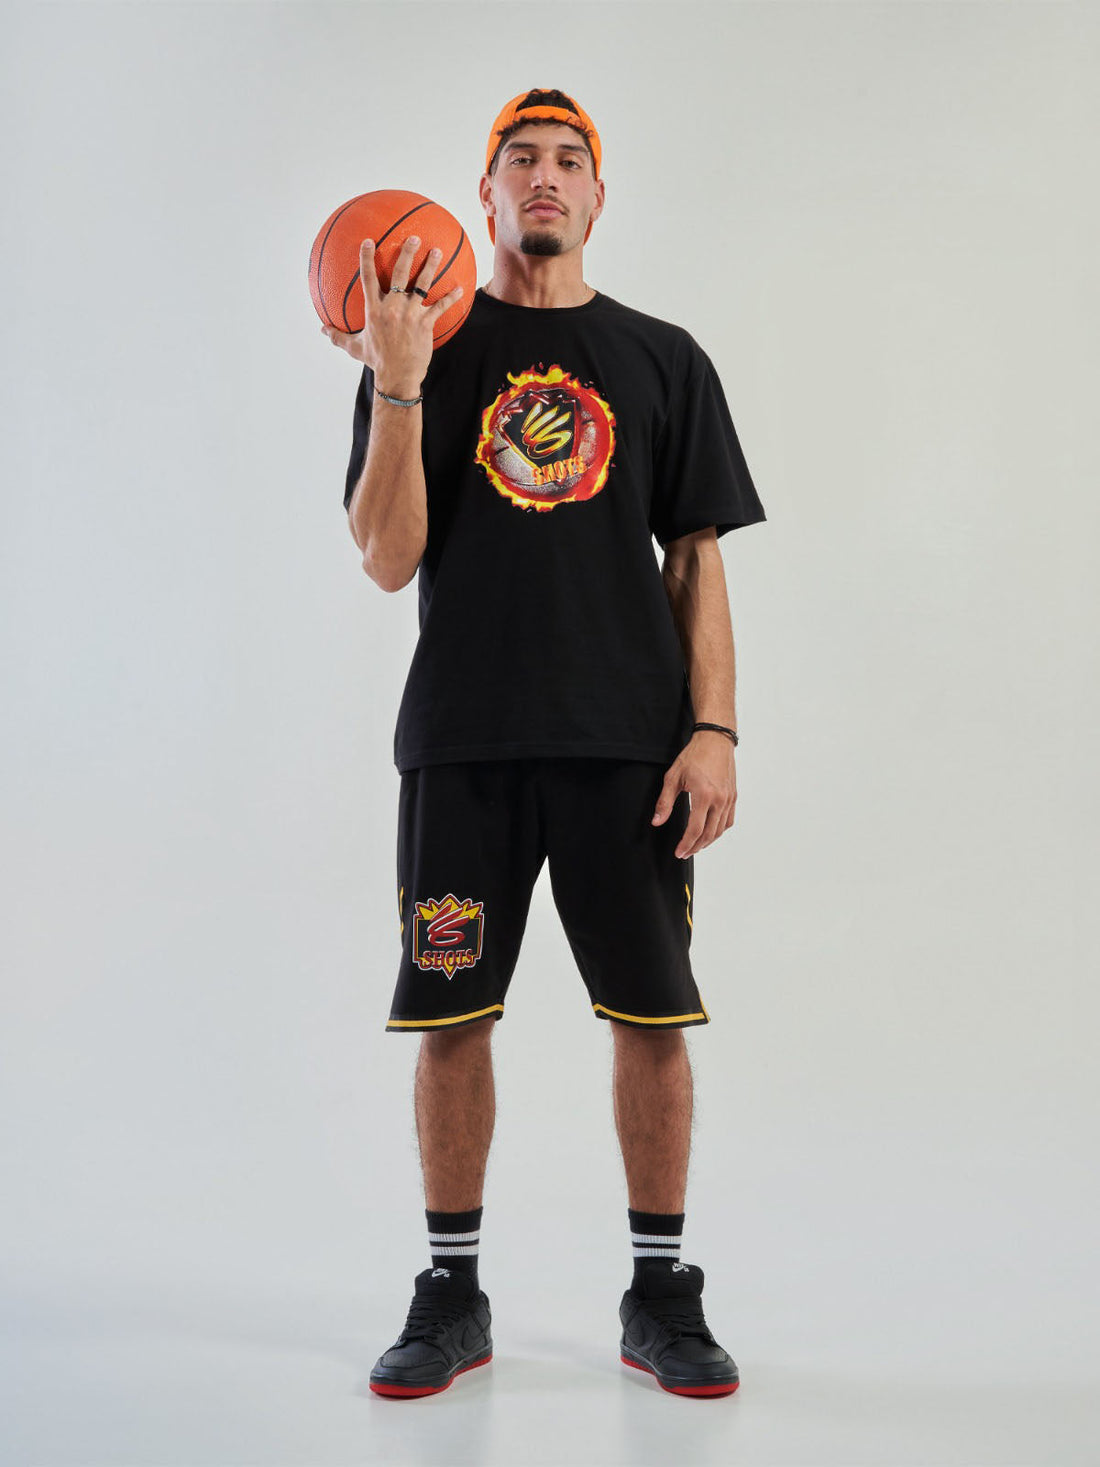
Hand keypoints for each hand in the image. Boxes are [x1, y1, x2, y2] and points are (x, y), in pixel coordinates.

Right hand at [320, 235, 463, 391]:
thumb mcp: (354, 347)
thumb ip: (338, 336)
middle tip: (413, 238)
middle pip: (400, 273)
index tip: (369, 242)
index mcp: (374, 310)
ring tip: (436, 251)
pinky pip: (441, 306)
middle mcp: (392, 307)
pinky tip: (460, 288)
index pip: (368, 278)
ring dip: (430, 265)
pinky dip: (451, 297)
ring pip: (422, 284)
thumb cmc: (376, 361)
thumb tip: (322, 330)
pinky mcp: (425, 323)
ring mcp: (410, 314)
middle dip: (407, 252)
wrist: (397, 377)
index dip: (367, 258)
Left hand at [651, 732, 736, 857]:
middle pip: (709, 834)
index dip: (686, 844)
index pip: (695, 829)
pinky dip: (719, 830)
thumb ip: (665, 802)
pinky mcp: (733, 796)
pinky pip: (728, 820)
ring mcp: (729, 798)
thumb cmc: (693, 756)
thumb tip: (657, 821)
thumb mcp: (673, 777)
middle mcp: (720, 799)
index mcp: (704, 795)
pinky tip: (710, 832)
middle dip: (696, 847)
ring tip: (696, 846)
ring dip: (708, 841)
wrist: (715, 740)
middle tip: (685, 853)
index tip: (679, 852)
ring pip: (720, 829)